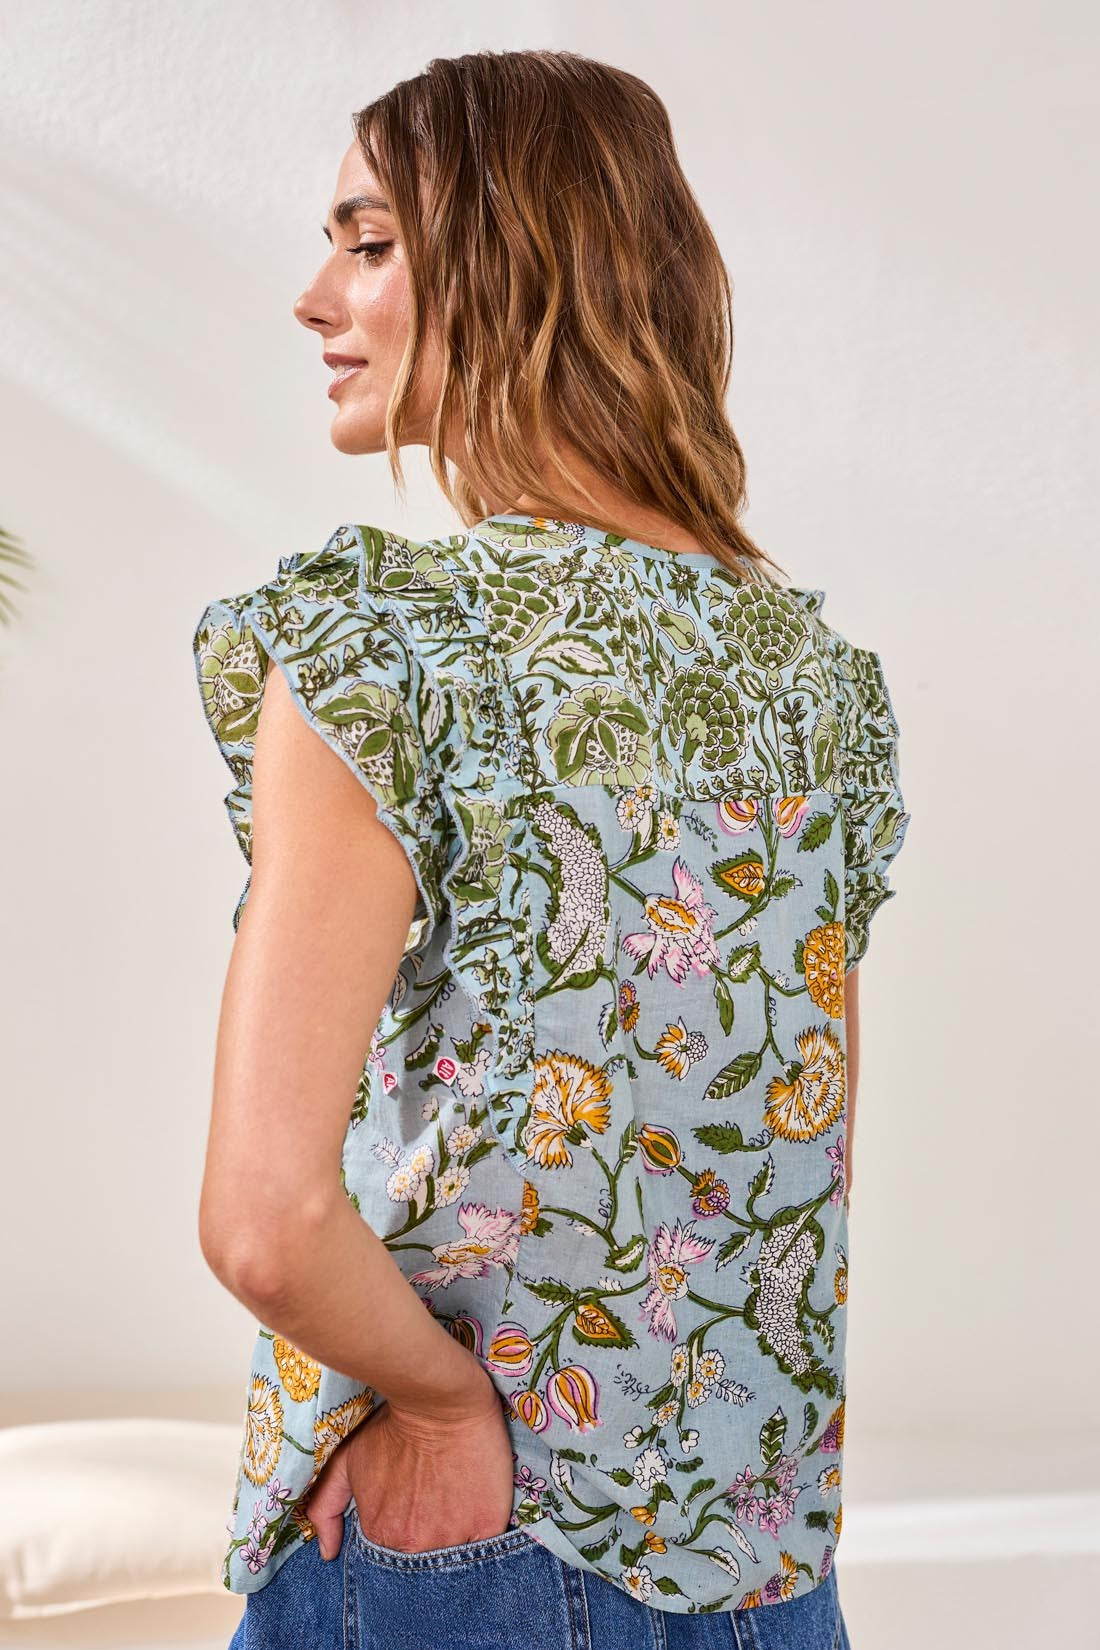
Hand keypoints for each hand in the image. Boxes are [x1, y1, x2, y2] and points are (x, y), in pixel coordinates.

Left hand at [302, 1384, 516, 1562]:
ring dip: (454, 1538)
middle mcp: (414, 1546)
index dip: (404, 1532)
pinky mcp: (488, 1526)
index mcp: (381, 1535)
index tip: (413, 1509)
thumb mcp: (347, 1461)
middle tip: (434, 1505)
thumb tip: (328, 1552)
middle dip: (427, 1538)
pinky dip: (481, 1536)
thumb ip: (326, 1507)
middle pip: (422, 1559)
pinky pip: (487, 1548)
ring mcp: (453, 1539)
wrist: (439, 1399)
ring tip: (454, 1503)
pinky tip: (476, 1508)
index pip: (391, 1556)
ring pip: (453, 1558)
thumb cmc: (393, 1426)